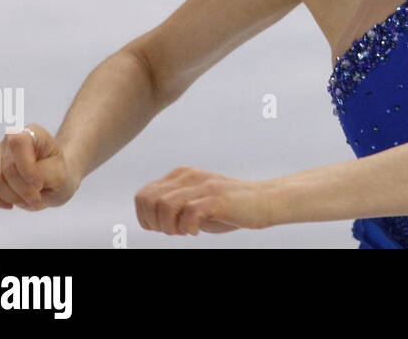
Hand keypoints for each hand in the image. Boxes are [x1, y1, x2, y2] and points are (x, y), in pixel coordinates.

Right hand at [0, 123, 81, 210]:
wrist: (51, 180)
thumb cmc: (57, 176)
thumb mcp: (60, 176)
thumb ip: (42, 173)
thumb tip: (16, 175)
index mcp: (32, 132)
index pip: (19, 143)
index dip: (26, 168)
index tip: (39, 185)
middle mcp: (9, 138)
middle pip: (7, 169)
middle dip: (22, 191)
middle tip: (37, 200)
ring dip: (11, 198)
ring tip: (27, 202)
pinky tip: (9, 204)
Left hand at [134, 166, 275, 234]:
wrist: (264, 201)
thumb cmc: (229, 207)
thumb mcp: (195, 202)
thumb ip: (173, 205)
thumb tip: (149, 219)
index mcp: (181, 175)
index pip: (143, 196)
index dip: (145, 218)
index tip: (163, 228)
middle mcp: (190, 176)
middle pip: (149, 199)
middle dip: (154, 223)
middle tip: (174, 230)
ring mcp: (204, 186)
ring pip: (164, 205)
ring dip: (169, 227)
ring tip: (185, 231)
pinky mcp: (218, 198)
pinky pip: (189, 213)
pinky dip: (187, 227)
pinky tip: (197, 231)